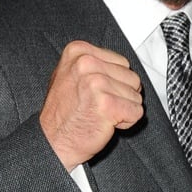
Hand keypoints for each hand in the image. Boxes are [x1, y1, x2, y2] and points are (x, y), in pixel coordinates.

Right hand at [39, 41, 143, 170]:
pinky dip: (127, 122)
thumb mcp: (71, 75)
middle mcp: (86, 63)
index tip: (97, 93)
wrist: (54, 140)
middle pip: (132, 78)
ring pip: (136, 96)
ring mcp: (96, 83)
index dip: (115, 82)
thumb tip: (123, 67)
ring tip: (101, 114)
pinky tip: (107, 123)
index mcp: (79, 51)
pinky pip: (137, 112)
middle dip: (122, 95)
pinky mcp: (107, 104)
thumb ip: (96, 65)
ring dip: (123, 109)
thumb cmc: (64, 113)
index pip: (122, 63)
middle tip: (99, 106)